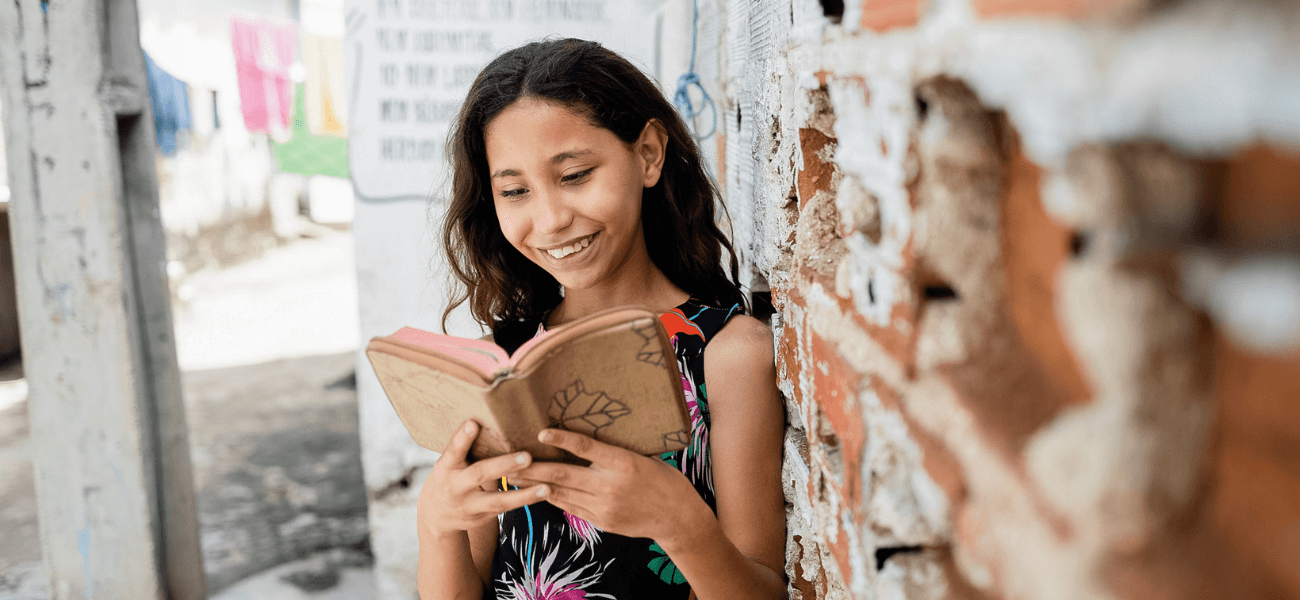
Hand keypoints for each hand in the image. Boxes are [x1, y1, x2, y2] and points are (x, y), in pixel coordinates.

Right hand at [416, 420, 545, 537]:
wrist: (439, 514)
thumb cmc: (453, 474)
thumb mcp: (452, 461)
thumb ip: (467, 446)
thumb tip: (493, 415)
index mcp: (447, 466)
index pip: (453, 450)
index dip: (462, 438)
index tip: (472, 423)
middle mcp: (456, 486)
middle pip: (480, 474)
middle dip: (503, 465)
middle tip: (526, 457)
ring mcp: (469, 504)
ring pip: (497, 501)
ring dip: (523, 495)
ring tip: (545, 489)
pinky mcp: (482, 516)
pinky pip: (506, 509)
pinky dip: (525, 500)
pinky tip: (544, 493)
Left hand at [515, 428, 707, 543]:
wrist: (677, 517)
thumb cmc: (662, 479)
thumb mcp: (641, 457)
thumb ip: (612, 452)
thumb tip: (582, 438)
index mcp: (623, 463)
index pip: (586, 448)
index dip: (562, 439)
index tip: (541, 431)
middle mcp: (610, 486)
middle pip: (563, 474)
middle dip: (533, 467)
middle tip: (510, 459)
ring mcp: (604, 507)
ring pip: (561, 492)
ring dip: (535, 484)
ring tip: (514, 475)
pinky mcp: (601, 521)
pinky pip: (570, 507)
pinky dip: (552, 497)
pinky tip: (537, 490)